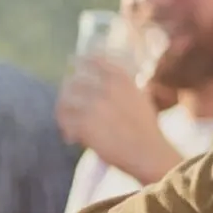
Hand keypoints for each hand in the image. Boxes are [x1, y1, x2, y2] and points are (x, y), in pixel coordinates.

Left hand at [57, 55, 170, 179]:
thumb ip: (127, 87)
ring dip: (63, 111)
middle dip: (67, 92)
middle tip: (66, 101)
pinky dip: (66, 129)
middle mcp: (107, 89)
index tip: (73, 60)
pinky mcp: (84, 124)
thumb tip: (116, 78)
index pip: (96, 61)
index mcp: (122, 80)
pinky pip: (65, 121)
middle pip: (73, 82)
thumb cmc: (148, 129)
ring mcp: (94, 106)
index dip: (82, 60)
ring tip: (67, 121)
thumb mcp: (142, 99)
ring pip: (65, 101)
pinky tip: (71, 137)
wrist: (149, 152)